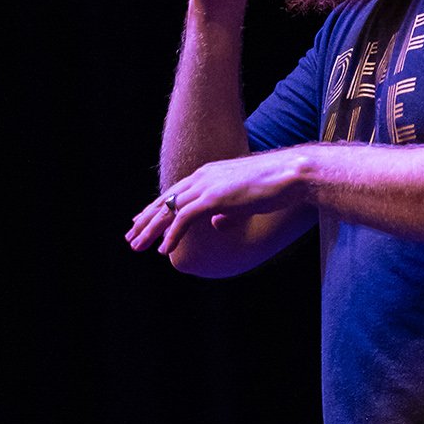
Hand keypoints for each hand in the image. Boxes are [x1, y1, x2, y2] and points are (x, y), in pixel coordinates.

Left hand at [124, 153, 304, 254]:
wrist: (293, 174)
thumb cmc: (275, 186)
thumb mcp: (245, 200)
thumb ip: (227, 211)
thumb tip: (216, 224)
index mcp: (209, 174)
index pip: (175, 192)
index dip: (157, 207)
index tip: (141, 219)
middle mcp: (203, 177)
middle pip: (166, 200)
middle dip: (146, 219)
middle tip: (131, 235)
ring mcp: (207, 186)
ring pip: (169, 210)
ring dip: (152, 229)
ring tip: (138, 245)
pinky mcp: (214, 197)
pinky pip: (184, 218)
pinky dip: (172, 235)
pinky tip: (164, 249)